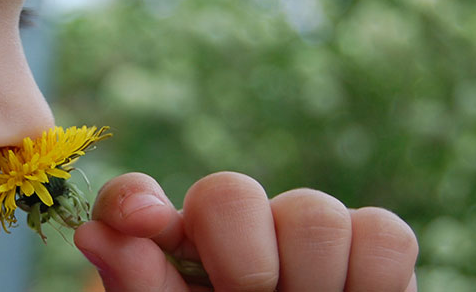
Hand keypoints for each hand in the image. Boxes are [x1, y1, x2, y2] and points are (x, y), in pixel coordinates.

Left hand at [74, 172, 417, 291]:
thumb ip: (140, 287)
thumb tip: (94, 235)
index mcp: (171, 256)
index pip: (134, 201)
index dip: (132, 202)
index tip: (142, 223)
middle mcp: (232, 234)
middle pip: (228, 192)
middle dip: (240, 258)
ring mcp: (301, 235)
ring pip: (312, 210)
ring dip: (308, 278)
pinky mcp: (370, 248)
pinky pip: (381, 233)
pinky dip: (370, 278)